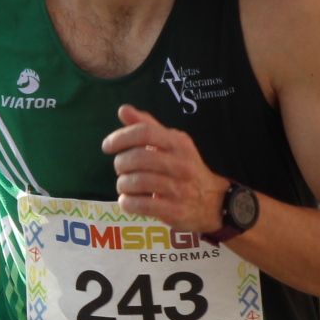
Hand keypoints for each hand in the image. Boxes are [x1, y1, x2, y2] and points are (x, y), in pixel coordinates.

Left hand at [101, 104, 228, 233]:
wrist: (213, 201)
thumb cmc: (184, 167)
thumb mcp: (171, 143)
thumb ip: (147, 126)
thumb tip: (123, 109)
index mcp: (178, 143)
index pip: (145, 132)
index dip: (121, 138)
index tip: (107, 146)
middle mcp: (181, 164)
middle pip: (139, 158)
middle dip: (121, 163)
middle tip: (120, 168)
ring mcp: (179, 188)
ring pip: (138, 182)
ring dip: (122, 184)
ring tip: (124, 185)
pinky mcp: (175, 210)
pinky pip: (142, 205)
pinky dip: (127, 202)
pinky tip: (128, 200)